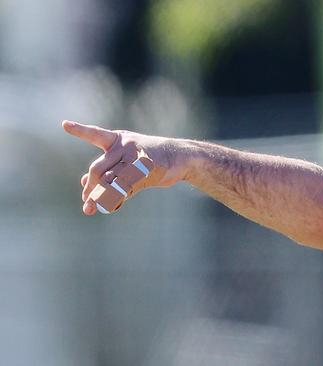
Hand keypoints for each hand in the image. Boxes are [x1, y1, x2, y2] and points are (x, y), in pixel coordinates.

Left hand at [62, 120, 185, 214]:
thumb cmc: (149, 157)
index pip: (95, 135)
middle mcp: (125, 146)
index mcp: (117, 140)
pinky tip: (111, 207)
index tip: (64, 124)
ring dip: (99, 198)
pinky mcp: (146, 171)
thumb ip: (105, 169)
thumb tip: (83, 184)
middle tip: (85, 202)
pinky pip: (125, 190)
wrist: (178, 158)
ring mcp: (136, 158)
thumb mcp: (125, 159)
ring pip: (110, 183)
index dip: (80, 130)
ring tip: (90, 208)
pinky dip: (115, 201)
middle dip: (90, 188)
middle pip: (98, 170)